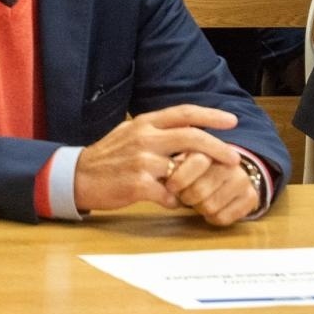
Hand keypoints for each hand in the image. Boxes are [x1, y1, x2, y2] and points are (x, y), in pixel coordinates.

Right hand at [73, 104, 243, 212]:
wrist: (78, 176)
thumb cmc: (108, 156)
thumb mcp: (130, 133)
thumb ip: (157, 131)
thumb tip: (189, 130)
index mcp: (145, 123)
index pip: (184, 113)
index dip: (211, 115)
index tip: (232, 121)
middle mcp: (145, 138)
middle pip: (192, 137)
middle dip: (219, 148)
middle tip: (235, 158)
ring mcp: (142, 162)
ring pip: (184, 171)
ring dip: (192, 183)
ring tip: (187, 189)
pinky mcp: (139, 185)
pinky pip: (170, 196)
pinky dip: (173, 200)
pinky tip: (164, 200)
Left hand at [162, 150, 259, 226]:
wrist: (227, 175)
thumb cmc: (194, 170)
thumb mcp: (180, 162)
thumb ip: (169, 165)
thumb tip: (160, 179)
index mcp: (210, 149)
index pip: (195, 163)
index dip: (179, 179)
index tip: (172, 186)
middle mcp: (229, 163)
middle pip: (199, 191)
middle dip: (187, 197)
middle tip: (186, 195)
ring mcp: (243, 179)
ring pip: (210, 206)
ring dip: (199, 208)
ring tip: (198, 201)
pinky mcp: (251, 197)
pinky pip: (223, 218)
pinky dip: (212, 218)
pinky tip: (211, 210)